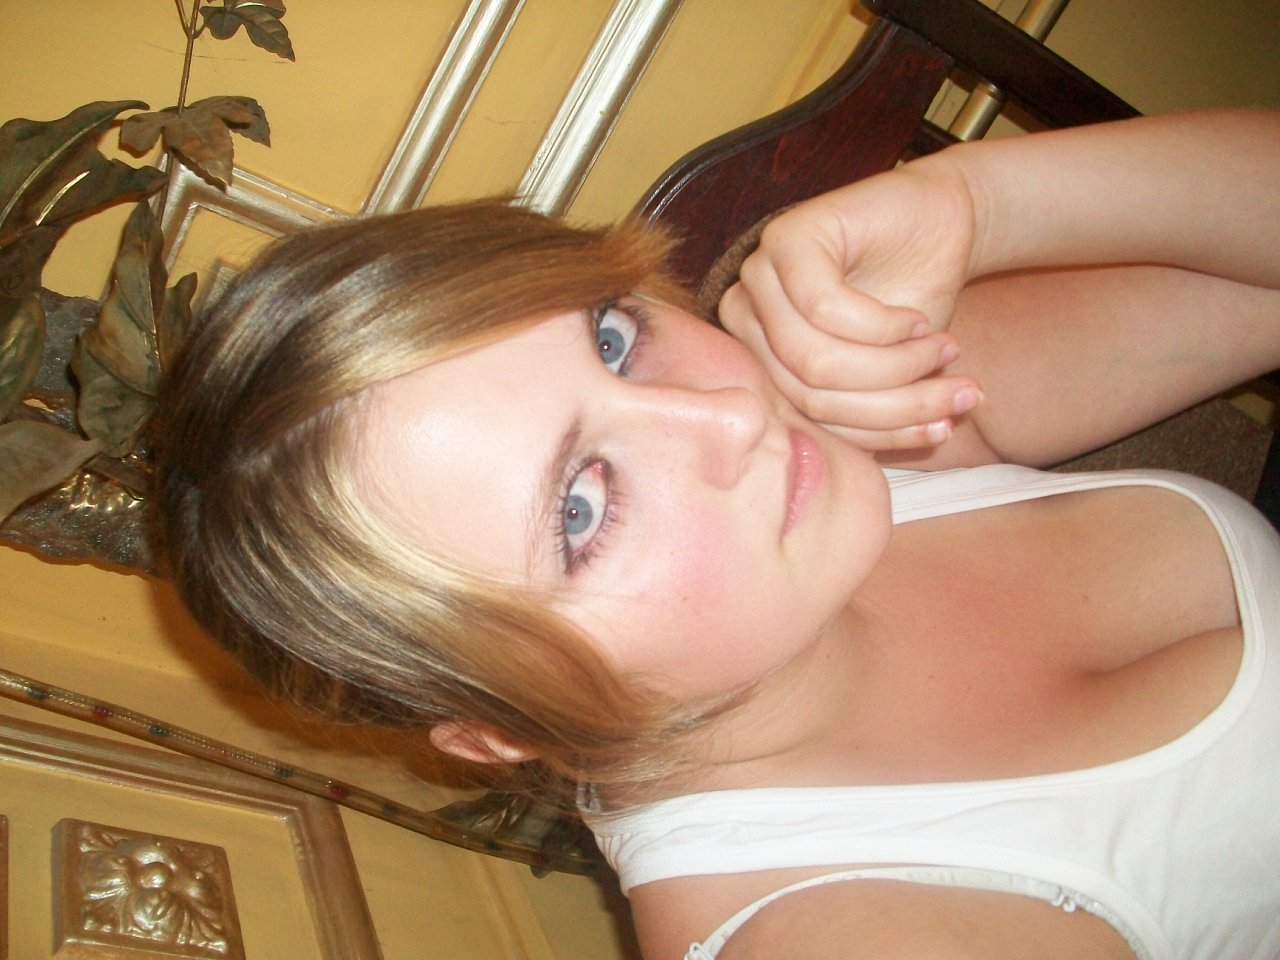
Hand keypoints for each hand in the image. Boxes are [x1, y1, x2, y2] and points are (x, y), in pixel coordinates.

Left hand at [718, 159, 983, 450]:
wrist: (941, 222)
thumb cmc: (909, 304)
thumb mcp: (888, 377)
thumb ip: (866, 418)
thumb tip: (877, 465)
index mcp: (760, 363)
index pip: (808, 423)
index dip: (879, 434)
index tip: (942, 429)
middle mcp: (747, 321)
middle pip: (811, 396)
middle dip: (896, 404)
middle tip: (959, 392)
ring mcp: (760, 277)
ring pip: (815, 361)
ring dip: (897, 367)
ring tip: (946, 351)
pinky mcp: (787, 238)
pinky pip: (825, 310)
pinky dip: (884, 326)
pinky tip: (917, 320)